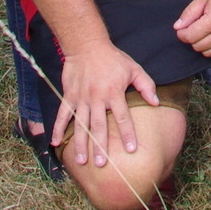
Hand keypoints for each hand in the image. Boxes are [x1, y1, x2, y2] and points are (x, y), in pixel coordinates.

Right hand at [55, 40, 159, 167]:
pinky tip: (55, 143)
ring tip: (82, 161)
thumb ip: (146, 85)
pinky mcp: (69, 96)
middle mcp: (97, 98)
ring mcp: (81, 98)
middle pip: (99, 126)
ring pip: (80, 124)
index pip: (122, 117)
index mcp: (114, 92)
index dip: (127, 134)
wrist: (87, 45)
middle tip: (102, 164)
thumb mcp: (134, 68)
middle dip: (101, 146)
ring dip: (81, 143)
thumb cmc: (113, 58)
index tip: (131, 150)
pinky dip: (57, 129)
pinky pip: (62, 115)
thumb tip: (156, 103)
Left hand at [174, 0, 210, 58]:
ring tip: (206, 32)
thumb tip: (178, 26)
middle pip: (197, 46)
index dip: (182, 33)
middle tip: (194, 27)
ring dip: (203, 45)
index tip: (182, 28)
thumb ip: (190, 12)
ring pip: (208, 53)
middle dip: (192, 38)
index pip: (189, 37)